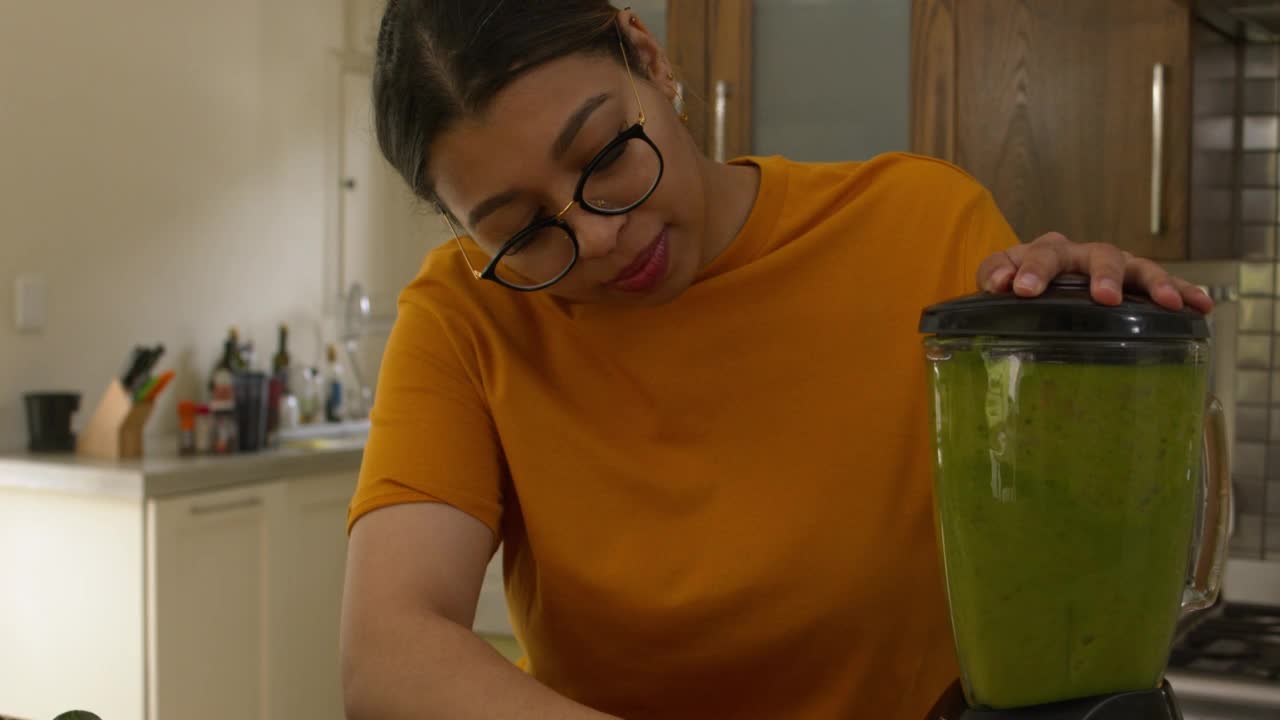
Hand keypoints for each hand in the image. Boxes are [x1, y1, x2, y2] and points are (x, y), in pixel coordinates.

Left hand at [976, 232, 1213, 312]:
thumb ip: (993, 274)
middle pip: (1101, 254)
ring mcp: (1116, 267)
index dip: (1033, 270)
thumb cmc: (1019, 280)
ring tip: (1167, 302)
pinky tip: (1202, 305)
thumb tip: (998, 284)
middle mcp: (1086, 254)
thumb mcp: (999, 276)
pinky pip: (1165, 285)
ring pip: (1138, 267)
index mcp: (1050, 251)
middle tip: (1105, 297)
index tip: (1023, 290)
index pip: (1043, 254)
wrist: (1037, 282)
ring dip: (1154, 283)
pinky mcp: (1136, 284)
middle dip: (1105, 274)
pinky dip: (1184, 292)